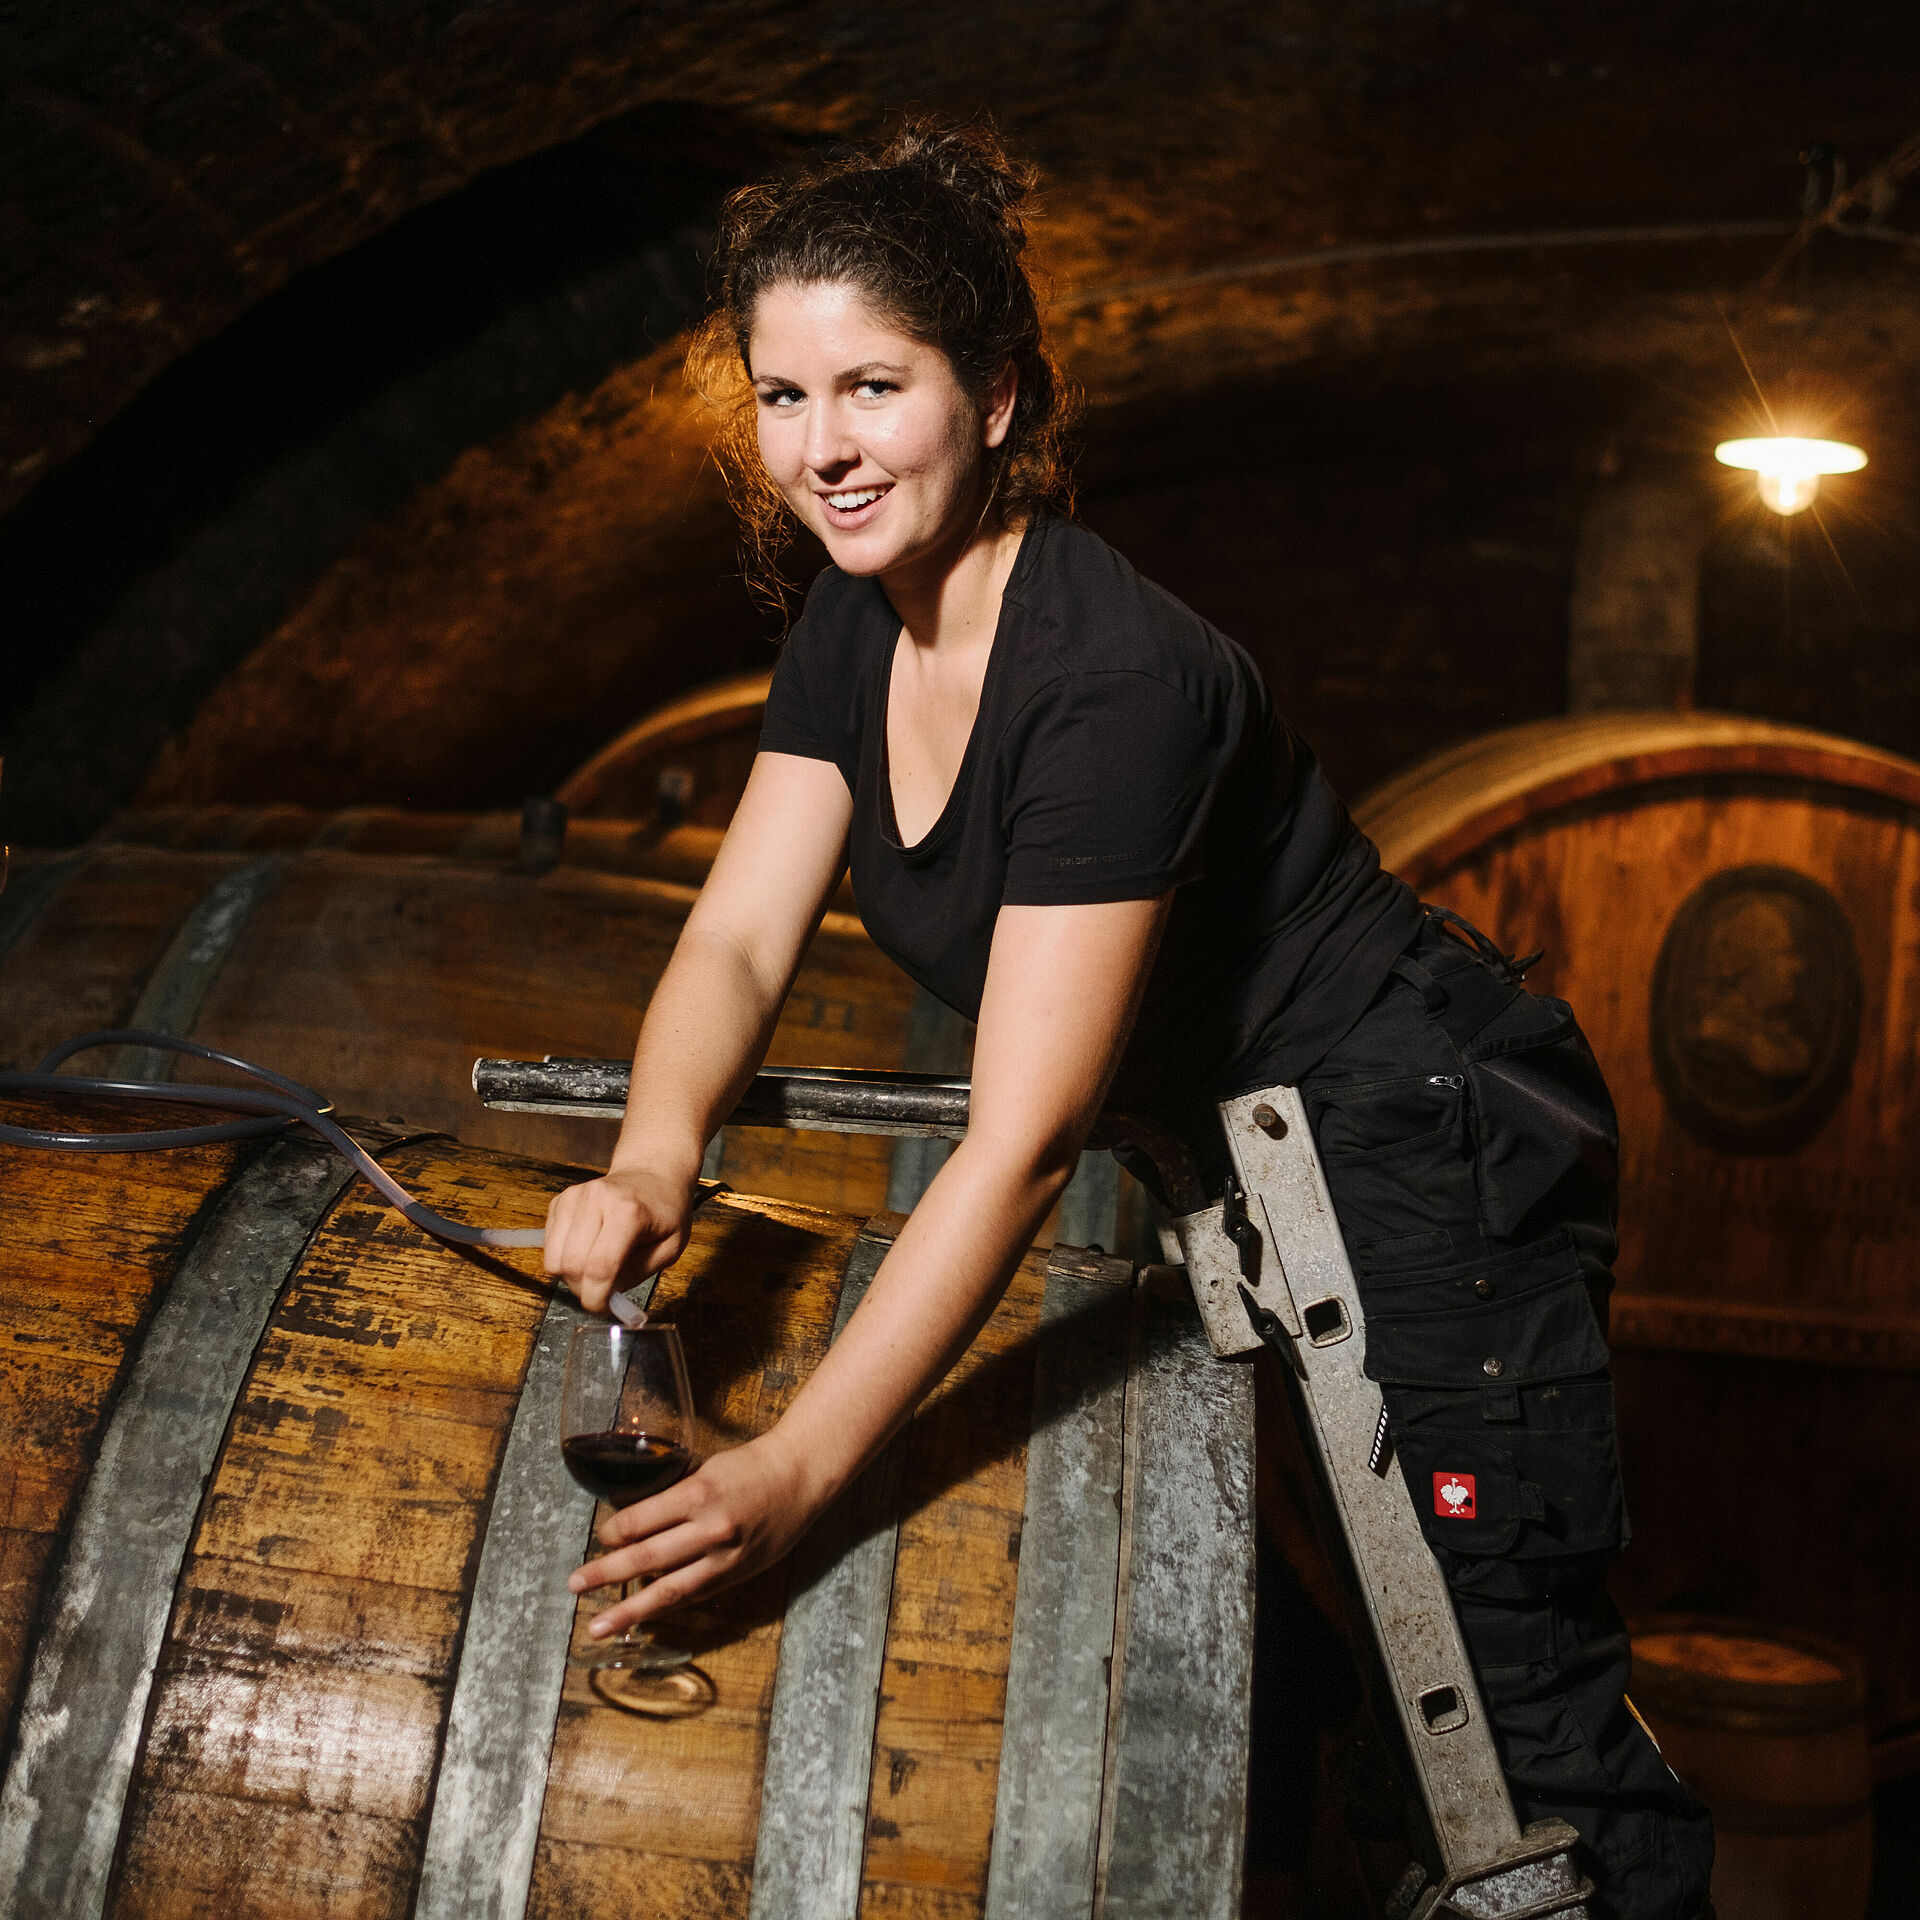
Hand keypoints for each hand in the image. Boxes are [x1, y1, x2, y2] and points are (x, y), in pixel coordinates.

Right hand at [542, 1166, 692, 1313]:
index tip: (602, 1308)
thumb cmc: (665, 1210)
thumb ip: (638, 1273)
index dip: (596, 1297)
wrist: (651, 1173)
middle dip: (583, 1289)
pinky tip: (586, 1251)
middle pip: (571, 1265)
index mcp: (628, 1211)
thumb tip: (607, 1296)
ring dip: (570, 1276)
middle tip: (601, 1291)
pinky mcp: (560, 1201)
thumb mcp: (670, 1247)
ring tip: (594, 1270)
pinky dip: (563, 1258)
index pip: (600, 1266)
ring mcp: (574, 1197)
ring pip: (553, 1259)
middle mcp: (596, 1200)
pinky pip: (548, 1246)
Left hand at [568, 1434, 821, 1634]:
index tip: (600, 1537)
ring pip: (668, 1590)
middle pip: (646, 1559)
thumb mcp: (705, 1469)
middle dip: (605, 1574)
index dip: (613, 1532)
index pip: (640, 1521)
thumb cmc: (750, 1466)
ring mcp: (725, 1558)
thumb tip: (632, 1520)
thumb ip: (672, 1496)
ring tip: (599, 1625)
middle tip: (574, 1585)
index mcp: (698, 1494)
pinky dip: (666, 1606)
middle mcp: (710, 1529)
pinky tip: (644, 1617)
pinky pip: (694, 1595)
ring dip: (630, 1609)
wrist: (801, 1478)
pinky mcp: (737, 1574)